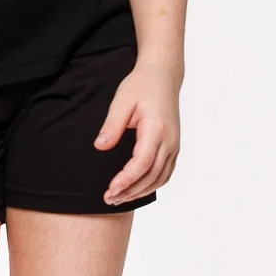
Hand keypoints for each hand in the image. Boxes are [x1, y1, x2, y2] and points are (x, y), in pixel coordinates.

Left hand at [93, 59, 180, 204]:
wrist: (163, 76)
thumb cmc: (141, 85)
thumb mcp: (122, 100)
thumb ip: (112, 125)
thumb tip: (100, 147)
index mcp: (157, 128)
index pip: (143, 162)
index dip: (127, 180)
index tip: (110, 189)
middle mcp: (170, 140)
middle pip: (152, 175)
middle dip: (130, 191)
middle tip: (109, 199)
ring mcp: (174, 145)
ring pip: (160, 178)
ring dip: (140, 191)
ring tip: (119, 198)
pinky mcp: (174, 146)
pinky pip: (166, 173)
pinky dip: (152, 185)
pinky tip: (136, 188)